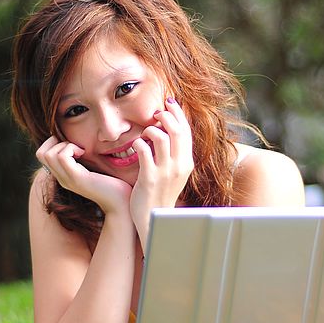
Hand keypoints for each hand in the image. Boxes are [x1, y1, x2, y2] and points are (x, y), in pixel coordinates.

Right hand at [36, 136, 131, 214]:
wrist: (122, 203)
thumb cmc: (113, 185)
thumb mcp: (95, 168)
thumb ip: (86, 160)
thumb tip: (83, 145)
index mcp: (64, 176)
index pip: (42, 155)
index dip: (53, 143)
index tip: (73, 144)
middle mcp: (62, 179)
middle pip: (41, 153)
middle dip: (55, 141)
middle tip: (75, 146)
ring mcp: (67, 179)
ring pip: (48, 154)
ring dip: (64, 145)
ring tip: (80, 150)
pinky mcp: (77, 178)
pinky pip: (62, 156)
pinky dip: (71, 148)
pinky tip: (84, 153)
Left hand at [129, 97, 193, 249]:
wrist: (153, 219)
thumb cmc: (160, 194)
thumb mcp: (173, 173)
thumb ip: (173, 154)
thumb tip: (168, 130)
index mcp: (187, 163)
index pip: (186, 131)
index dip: (178, 113)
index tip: (169, 103)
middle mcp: (179, 166)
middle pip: (177, 130)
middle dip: (166, 116)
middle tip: (155, 114)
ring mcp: (165, 172)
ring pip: (161, 137)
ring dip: (150, 130)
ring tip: (144, 134)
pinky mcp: (150, 178)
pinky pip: (144, 151)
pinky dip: (139, 143)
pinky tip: (136, 146)